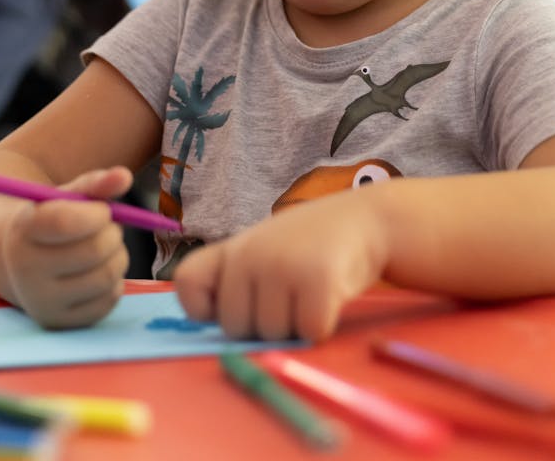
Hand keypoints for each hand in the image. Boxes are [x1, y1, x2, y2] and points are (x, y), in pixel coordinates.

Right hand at [0, 166, 131, 328]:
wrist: (20, 262)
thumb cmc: (51, 221)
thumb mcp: (67, 197)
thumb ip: (95, 184)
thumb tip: (125, 176)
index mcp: (23, 230)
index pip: (66, 223)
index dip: (97, 214)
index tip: (103, 210)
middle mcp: (26, 270)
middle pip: (93, 251)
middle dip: (112, 233)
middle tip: (108, 227)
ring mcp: (42, 301)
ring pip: (106, 276)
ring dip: (118, 255)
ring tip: (105, 246)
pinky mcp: (61, 322)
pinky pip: (108, 300)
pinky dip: (114, 280)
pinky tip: (98, 270)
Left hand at [174, 186, 386, 341]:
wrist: (366, 220)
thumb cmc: (312, 245)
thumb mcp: (266, 251)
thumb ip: (238, 282)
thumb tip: (218, 328)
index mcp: (233, 248)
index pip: (187, 283)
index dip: (204, 307)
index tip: (236, 304)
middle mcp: (250, 254)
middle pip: (235, 327)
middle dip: (262, 326)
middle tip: (290, 296)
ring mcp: (282, 266)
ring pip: (272, 335)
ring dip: (294, 327)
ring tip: (310, 291)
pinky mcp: (317, 281)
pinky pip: (308, 332)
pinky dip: (321, 326)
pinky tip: (330, 296)